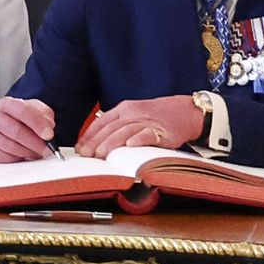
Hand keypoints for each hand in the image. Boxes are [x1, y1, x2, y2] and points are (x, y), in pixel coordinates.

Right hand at [0, 94, 54, 163]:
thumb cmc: (17, 118)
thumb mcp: (33, 110)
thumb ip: (43, 115)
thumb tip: (48, 127)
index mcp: (6, 104)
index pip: (22, 111)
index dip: (37, 124)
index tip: (49, 135)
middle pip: (16, 131)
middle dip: (35, 143)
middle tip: (47, 149)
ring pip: (11, 146)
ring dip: (28, 152)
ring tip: (37, 153)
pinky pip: (4, 158)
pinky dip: (18, 158)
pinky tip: (24, 155)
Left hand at [86, 94, 218, 155]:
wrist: (184, 111)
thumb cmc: (156, 115)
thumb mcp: (133, 114)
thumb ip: (117, 125)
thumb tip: (96, 142)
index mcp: (124, 109)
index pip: (102, 122)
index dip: (89, 135)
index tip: (79, 148)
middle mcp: (133, 113)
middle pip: (111, 128)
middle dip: (96, 142)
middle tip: (86, 155)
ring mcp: (147, 121)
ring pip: (126, 131)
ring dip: (112, 143)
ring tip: (101, 154)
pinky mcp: (162, 131)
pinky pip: (148, 134)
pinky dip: (139, 139)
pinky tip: (130, 145)